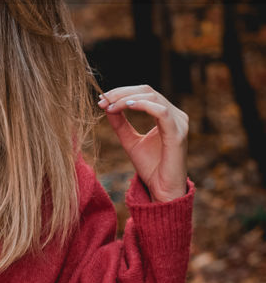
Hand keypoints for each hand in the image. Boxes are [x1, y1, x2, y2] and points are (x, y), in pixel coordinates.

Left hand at [97, 84, 189, 201]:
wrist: (162, 190)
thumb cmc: (150, 167)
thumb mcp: (129, 140)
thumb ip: (120, 123)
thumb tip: (106, 105)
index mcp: (167, 116)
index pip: (144, 93)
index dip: (122, 92)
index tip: (102, 99)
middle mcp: (176, 116)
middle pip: (148, 91)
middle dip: (122, 93)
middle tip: (103, 99)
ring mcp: (179, 124)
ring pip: (153, 98)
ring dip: (128, 98)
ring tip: (110, 105)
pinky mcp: (178, 134)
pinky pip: (161, 112)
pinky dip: (142, 105)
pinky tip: (126, 106)